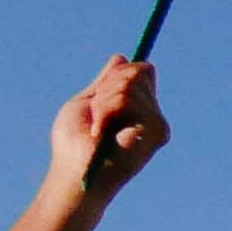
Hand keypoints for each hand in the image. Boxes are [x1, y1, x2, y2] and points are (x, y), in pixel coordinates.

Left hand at [51, 60, 167, 207]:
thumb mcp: (87, 102)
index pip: (141, 70)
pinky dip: (106, 111)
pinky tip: (103, 134)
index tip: (99, 94)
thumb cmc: (74, 145)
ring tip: (98, 129)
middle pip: (138, 71)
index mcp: (138, 108)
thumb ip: (105, 82)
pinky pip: (127, 99)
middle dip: (107, 88)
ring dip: (103, 103)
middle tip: (96, 116)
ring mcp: (157, 123)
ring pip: (130, 84)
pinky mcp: (157, 132)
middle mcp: (152, 114)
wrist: (74, 172)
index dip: (118, 75)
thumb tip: (121, 58)